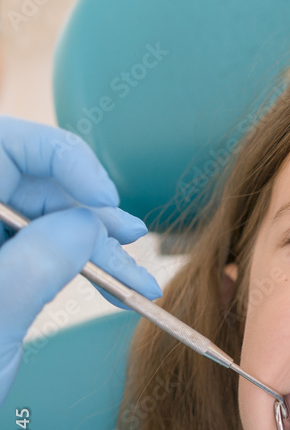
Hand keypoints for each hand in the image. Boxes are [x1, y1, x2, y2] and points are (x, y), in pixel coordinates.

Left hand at [0, 116, 161, 405]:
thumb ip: (41, 260)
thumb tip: (89, 224)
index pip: (7, 144)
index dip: (62, 158)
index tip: (104, 197)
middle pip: (32, 184)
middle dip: (90, 214)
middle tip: (132, 241)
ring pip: (45, 221)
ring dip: (97, 248)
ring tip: (138, 277)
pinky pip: (41, 253)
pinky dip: (81, 268)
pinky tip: (116, 285)